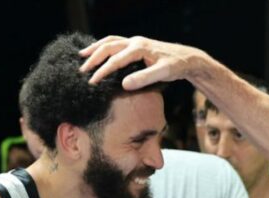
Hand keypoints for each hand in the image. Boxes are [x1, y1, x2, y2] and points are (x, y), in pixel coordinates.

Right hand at [78, 35, 210, 87]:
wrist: (187, 59)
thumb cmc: (176, 67)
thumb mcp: (162, 74)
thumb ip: (144, 79)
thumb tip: (124, 85)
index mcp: (139, 48)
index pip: (115, 60)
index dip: (102, 71)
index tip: (92, 82)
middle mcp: (135, 42)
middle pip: (108, 46)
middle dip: (93, 58)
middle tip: (82, 70)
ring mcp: (136, 42)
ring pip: (110, 41)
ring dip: (96, 48)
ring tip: (82, 56)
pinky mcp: (137, 45)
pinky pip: (116, 42)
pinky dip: (105, 46)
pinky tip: (99, 53)